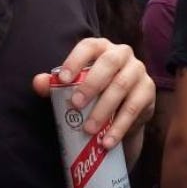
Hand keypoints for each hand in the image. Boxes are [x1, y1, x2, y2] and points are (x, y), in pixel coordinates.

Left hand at [32, 39, 154, 149]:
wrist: (122, 111)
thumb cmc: (94, 93)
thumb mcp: (73, 87)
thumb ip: (54, 85)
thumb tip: (38, 83)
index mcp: (101, 47)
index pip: (88, 46)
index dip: (75, 60)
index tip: (62, 79)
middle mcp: (122, 53)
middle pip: (109, 63)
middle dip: (91, 84)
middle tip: (76, 105)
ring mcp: (138, 71)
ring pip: (122, 86)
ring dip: (104, 109)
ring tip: (88, 130)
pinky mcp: (148, 91)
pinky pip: (134, 108)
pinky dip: (119, 126)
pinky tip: (107, 141)